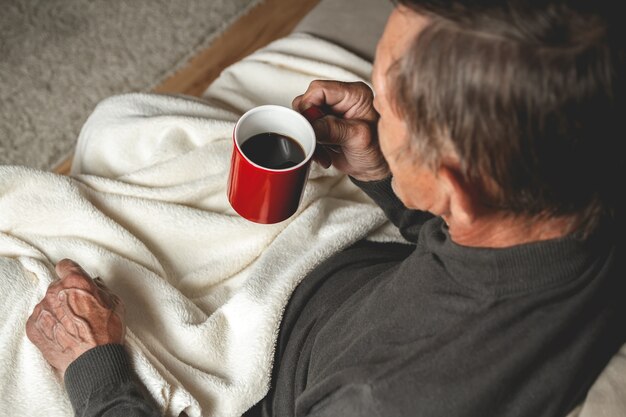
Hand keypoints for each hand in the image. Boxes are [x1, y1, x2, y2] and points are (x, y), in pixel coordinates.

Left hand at [26, 259, 124, 374]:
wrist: (92, 362)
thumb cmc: (106, 333)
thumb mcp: (115, 303)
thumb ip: (100, 289)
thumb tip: (93, 286)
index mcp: (76, 282)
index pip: (66, 265)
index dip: (71, 272)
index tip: (74, 279)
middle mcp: (55, 292)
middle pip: (57, 285)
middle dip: (66, 294)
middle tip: (79, 309)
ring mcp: (42, 310)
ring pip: (48, 303)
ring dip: (57, 310)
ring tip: (71, 326)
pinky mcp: (33, 327)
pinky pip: (39, 319)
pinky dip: (49, 324)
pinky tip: (62, 333)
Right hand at [293, 80, 389, 181]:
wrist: (373, 170)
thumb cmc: (376, 152)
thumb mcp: (358, 139)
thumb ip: (333, 129)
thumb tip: (309, 125)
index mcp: (354, 94)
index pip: (319, 89)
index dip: (309, 106)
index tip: (311, 126)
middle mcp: (342, 99)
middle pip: (308, 101)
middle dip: (309, 124)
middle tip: (317, 141)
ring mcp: (332, 112)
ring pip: (305, 116)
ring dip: (309, 137)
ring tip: (323, 152)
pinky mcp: (325, 125)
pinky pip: (307, 130)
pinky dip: (311, 144)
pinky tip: (323, 154)